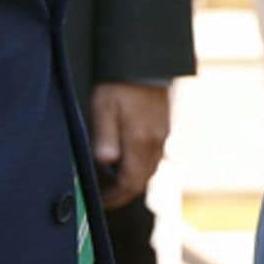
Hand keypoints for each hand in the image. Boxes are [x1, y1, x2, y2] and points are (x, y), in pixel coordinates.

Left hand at [91, 82, 170, 208]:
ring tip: (111, 182)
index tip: (99, 203)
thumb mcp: (104, 108)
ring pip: (149, 170)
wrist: (146, 61)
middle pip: (142, 180)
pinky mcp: (164, 128)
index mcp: (141, 142)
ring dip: (132, 180)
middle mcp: (156, 143)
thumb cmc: (120, 83)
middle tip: (103, 196)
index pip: (130, 182)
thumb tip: (106, 164)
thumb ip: (105, 138)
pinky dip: (139, 166)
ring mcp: (163, 136)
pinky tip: (126, 160)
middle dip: (123, 193)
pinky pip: (153, 157)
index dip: (114, 197)